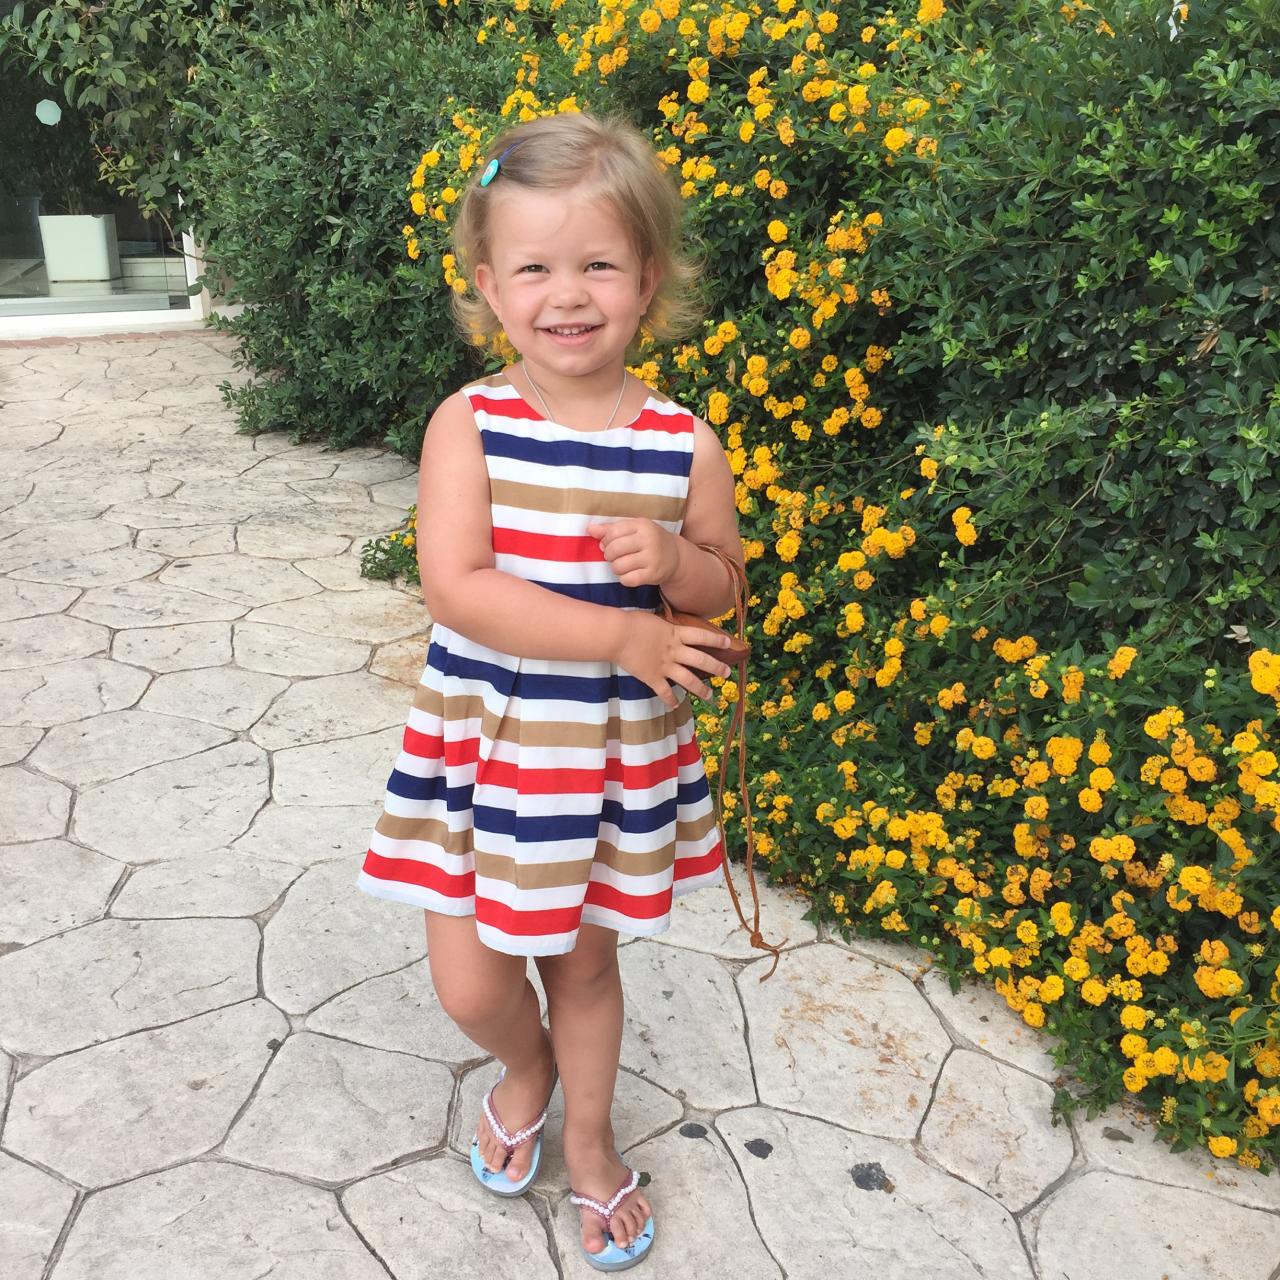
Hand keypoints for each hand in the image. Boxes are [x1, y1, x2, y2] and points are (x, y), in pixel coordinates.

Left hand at [588, 518, 679, 587]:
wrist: (675, 556)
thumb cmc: (649, 540)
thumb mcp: (634, 529)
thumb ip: (612, 529)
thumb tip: (590, 529)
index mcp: (642, 525)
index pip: (612, 532)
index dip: (605, 541)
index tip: (608, 544)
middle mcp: (648, 540)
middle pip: (614, 550)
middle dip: (609, 555)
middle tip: (614, 557)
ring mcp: (652, 558)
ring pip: (619, 566)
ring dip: (616, 568)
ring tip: (623, 565)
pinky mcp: (653, 574)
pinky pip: (628, 580)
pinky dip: (625, 579)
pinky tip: (630, 574)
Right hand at [613, 612, 733, 708]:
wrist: (617, 635)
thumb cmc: (632, 622)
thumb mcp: (655, 621)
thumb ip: (665, 629)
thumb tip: (669, 630)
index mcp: (675, 634)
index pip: (702, 636)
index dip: (717, 640)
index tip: (729, 643)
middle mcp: (674, 651)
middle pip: (701, 660)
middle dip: (716, 667)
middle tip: (727, 673)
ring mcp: (664, 666)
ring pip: (688, 679)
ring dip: (700, 689)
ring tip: (710, 696)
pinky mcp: (652, 678)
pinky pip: (664, 692)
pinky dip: (670, 700)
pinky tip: (675, 705)